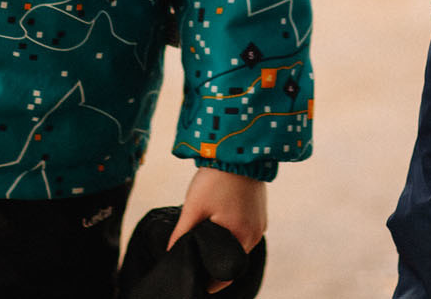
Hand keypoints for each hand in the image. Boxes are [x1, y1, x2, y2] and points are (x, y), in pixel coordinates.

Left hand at [168, 167, 266, 291]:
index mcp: (242, 238)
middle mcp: (255, 234)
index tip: (195, 278)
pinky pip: (244, 230)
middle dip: (214, 260)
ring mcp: (260, 222)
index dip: (209, 279)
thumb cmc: (216, 179)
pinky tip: (219, 222)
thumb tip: (170, 253)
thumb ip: (182, 233)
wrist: (238, 151)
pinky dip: (232, 231)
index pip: (226, 273)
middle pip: (232, 258)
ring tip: (204, 238)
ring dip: (223, 244)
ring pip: (238, 244)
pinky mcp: (260, 212)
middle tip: (195, 256)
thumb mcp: (194, 207)